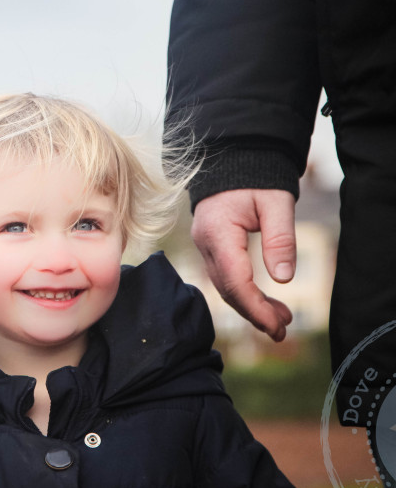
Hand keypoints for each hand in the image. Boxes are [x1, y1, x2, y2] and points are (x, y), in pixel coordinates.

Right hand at [191, 189, 295, 341]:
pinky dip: (242, 292)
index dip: (256, 308)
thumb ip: (280, 239)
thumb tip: (283, 279)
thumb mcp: (276, 203)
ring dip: (249, 306)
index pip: (235, 281)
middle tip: (284, 329)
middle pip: (226, 289)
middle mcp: (204, 243)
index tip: (278, 325)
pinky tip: (262, 301)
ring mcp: (203, 245)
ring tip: (280, 319)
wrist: (233, 157)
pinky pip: (223, 276)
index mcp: (218, 232)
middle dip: (254, 313)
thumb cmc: (255, 177)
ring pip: (223, 286)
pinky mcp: (209, 246)